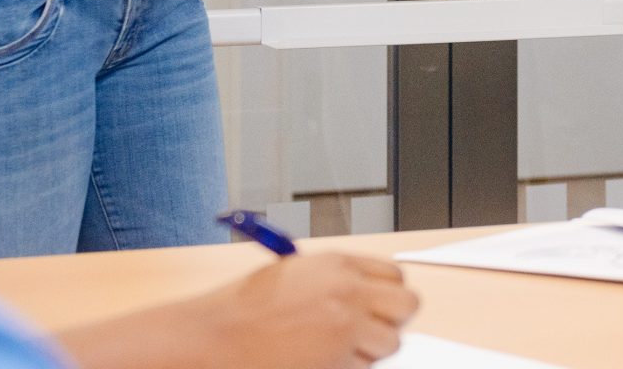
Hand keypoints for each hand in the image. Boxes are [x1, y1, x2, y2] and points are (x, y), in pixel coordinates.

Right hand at [56, 252, 418, 368]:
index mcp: (338, 264)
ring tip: (334, 347)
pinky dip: (349, 366)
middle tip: (371, 330)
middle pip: (407, 305)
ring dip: (370, 349)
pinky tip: (319, 359)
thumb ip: (335, 280)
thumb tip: (367, 293)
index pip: (396, 274)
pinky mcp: (336, 358)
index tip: (380, 305)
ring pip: (391, 342)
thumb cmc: (244, 308)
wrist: (215, 336)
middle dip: (394, 319)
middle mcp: (348, 291)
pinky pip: (364, 366)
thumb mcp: (293, 274)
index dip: (389, 292)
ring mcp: (345, 326)